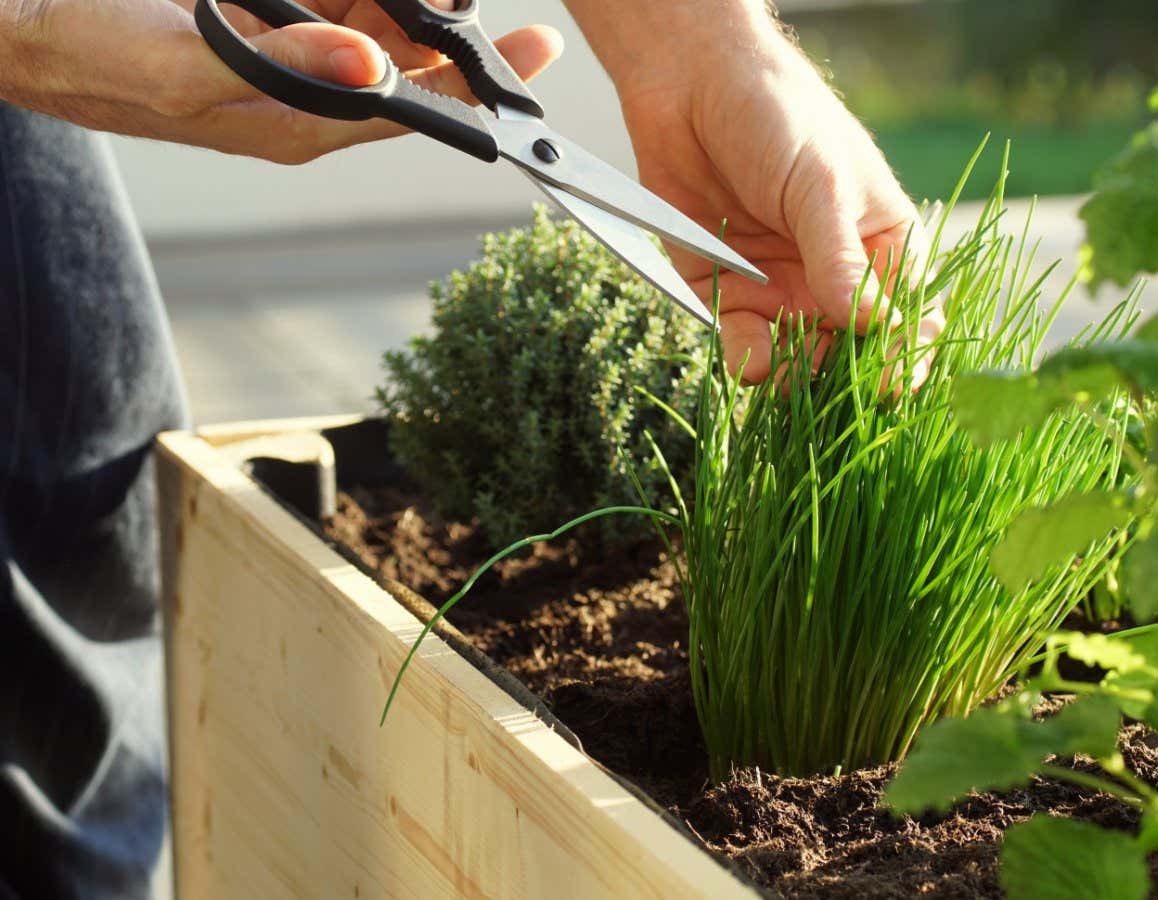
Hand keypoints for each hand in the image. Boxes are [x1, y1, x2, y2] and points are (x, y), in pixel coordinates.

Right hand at [0, 0, 560, 162]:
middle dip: (461, 36)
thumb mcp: (184, 63)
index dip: (477, 89)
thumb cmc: (89, 53)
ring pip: (379, 25)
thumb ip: (283, 69)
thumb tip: (375, 71)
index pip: (410, 112)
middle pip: (408, 68)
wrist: (24, 25)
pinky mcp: (265, 21)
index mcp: (294, 123)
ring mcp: (286, 54)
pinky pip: (336, 0)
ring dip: (415, 2)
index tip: (534, 53)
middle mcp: (303, 95)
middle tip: (508, 12)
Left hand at [565, 2, 941, 384]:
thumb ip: (840, 259)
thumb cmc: (778, 118)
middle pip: (854, 352)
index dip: (906, 352)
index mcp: (881, 246)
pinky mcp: (727, 295)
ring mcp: (783, 290)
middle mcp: (835, 279)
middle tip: (836, 389)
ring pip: (800, 360)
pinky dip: (749, 361)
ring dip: (798, 375)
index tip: (894, 378)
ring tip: (789, 373)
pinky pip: (744, 345)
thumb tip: (870, 324)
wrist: (690, 88)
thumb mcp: (819, 185)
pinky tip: (752, 362)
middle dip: (847, 376)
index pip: (909, 315)